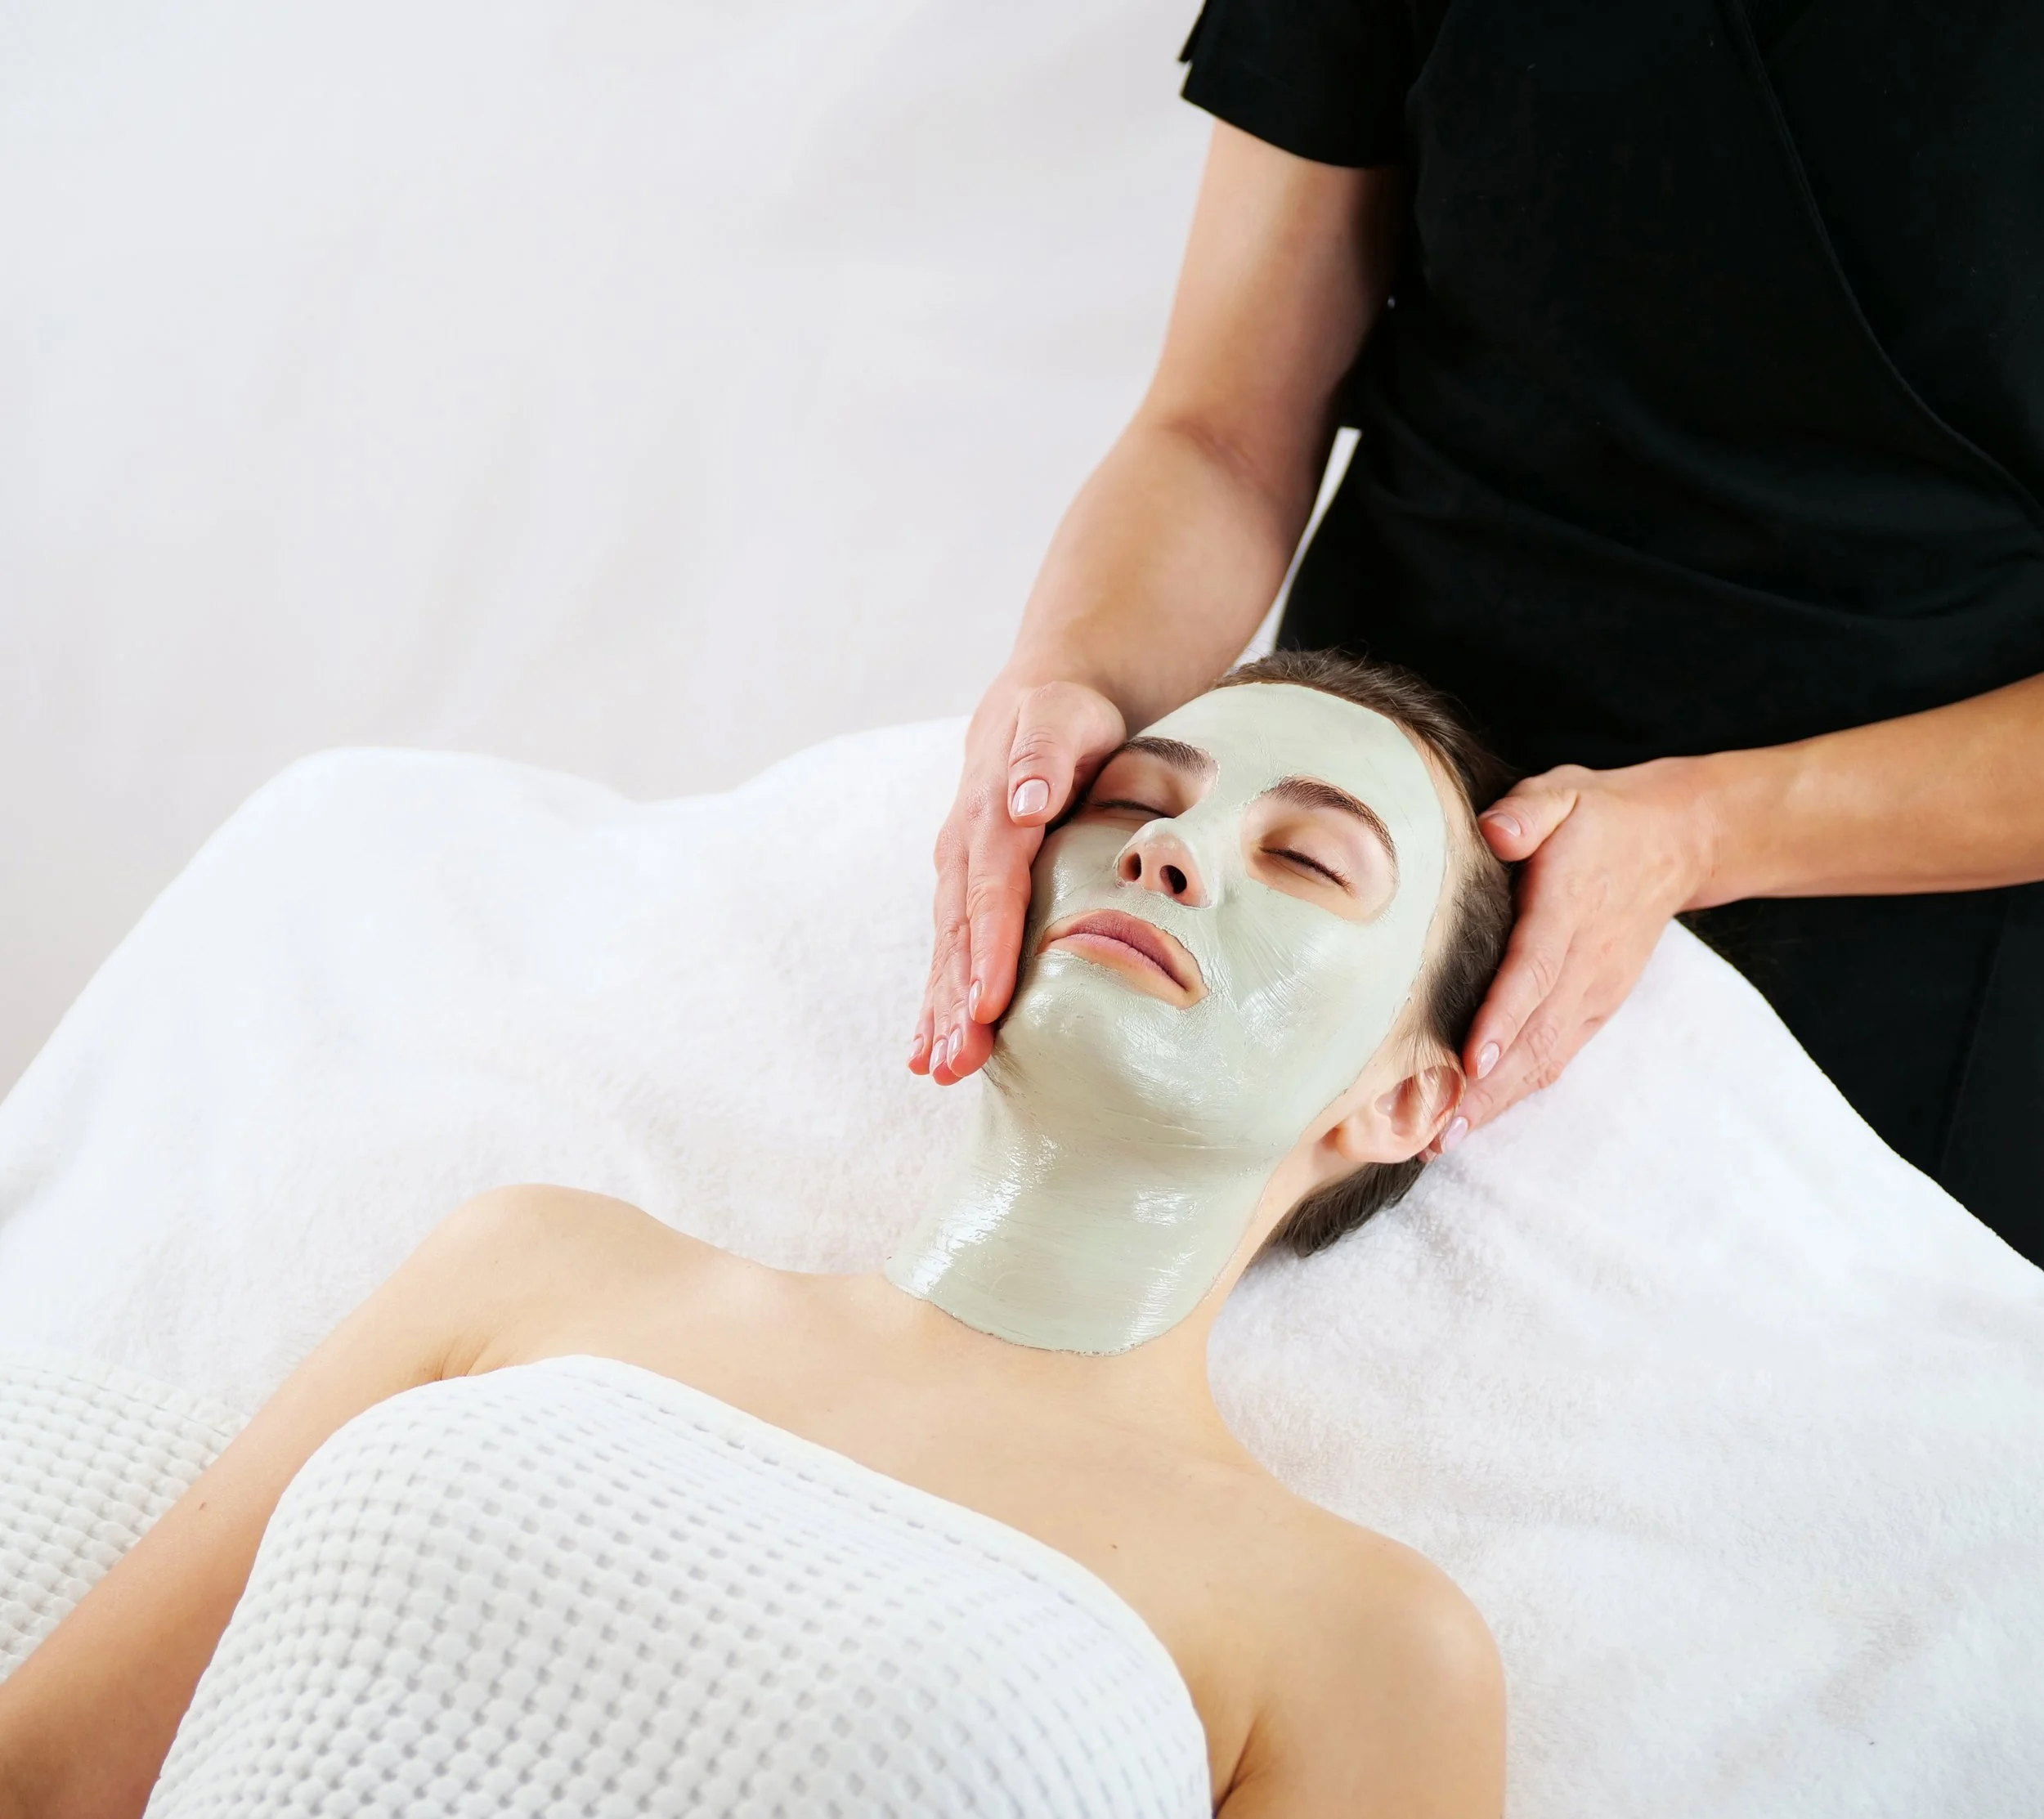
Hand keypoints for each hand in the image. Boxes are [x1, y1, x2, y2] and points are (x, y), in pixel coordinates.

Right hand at [911, 679, 1125, 1083]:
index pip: (991, 892)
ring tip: (941, 1070)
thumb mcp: (1063, 717)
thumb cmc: (1066, 715)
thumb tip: (1023, 802)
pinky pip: (949, 953)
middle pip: (958, 935)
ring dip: (941, 1013)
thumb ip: (1043, 756)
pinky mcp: (966, 893)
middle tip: (957, 1063)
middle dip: (955, 1001)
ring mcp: (959, 876)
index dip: (988, 949)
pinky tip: (930, 1052)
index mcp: (990, 816)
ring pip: (947, 952)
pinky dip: (937, 1002)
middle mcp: (964, 851)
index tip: (987, 1003)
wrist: (1041, 703)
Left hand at [1444, 758, 1716, 1146]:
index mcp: (1569, 909)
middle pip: (1536, 1034)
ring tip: (1447, 1140)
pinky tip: (1480, 1116)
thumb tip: (1496, 830)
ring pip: (1546, 1056)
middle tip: (1440, 1132)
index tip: (1474, 1060)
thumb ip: (1528, 811)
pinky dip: (1520, 1090)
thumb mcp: (1563, 792)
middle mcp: (1585, 961)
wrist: (1677, 841)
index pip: (1533, 971)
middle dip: (1489, 1088)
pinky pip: (1557, 1054)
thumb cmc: (1598, 816)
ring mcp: (1594, 990)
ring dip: (1499, 1102)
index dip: (1503, 1018)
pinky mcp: (1596, 1005)